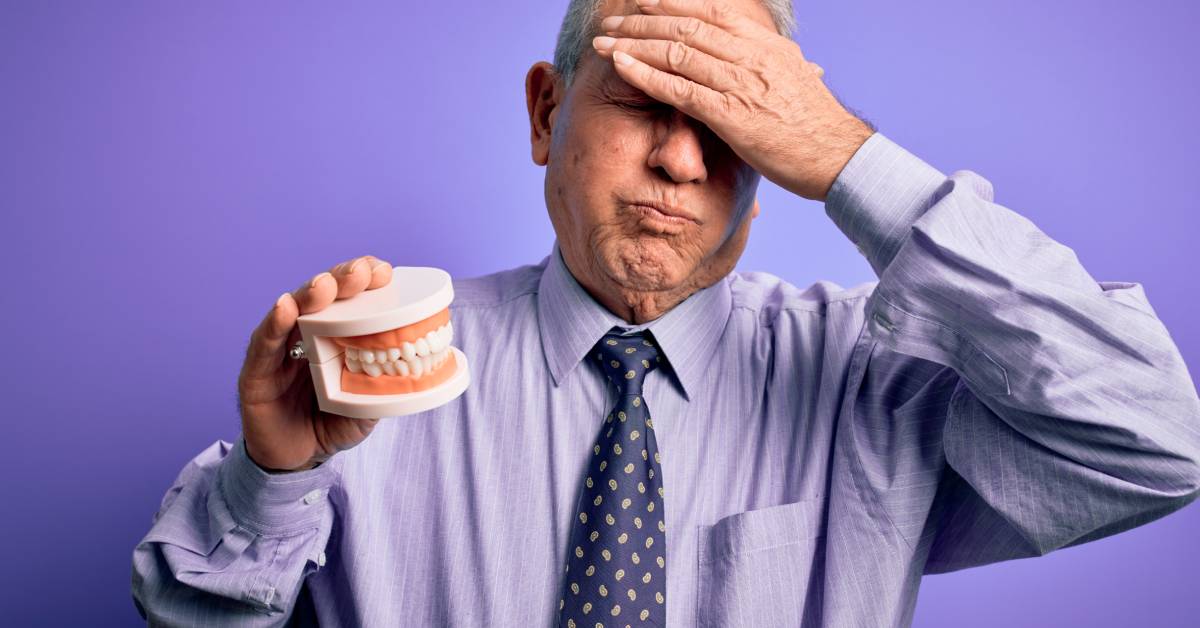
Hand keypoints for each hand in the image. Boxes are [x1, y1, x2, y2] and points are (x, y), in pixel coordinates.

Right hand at [237, 255, 392, 472]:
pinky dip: (275, 323)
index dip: (365, 281)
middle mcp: (305, 333)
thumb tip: (418, 372)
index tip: (384, 273)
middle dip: (342, 277)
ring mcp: (279, 349)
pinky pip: (264, 344)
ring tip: (326, 285)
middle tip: (361, 272)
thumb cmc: (330, 425)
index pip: (350, 297)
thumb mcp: (366, 405)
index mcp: (335, 335)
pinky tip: (285, 307)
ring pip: (292, 310)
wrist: (296, 462)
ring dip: (310, 293)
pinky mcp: (256, 371)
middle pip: (323, 294)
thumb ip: (384, 387)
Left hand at [592, 0, 873, 200]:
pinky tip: (622, 67)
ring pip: (676, 52)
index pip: (711, 12)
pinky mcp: (730, 115)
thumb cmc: (815, 124)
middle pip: (685, 27)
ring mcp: (738, 83)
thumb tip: (758, 52)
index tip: (645, 2)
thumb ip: (768, 62)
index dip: (673, 4)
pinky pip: (679, 88)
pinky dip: (647, 74)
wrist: (836, 154)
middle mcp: (749, 55)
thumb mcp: (794, 78)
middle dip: (642, 22)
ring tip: (604, 44)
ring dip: (633, 45)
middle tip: (611, 24)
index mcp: (764, 44)